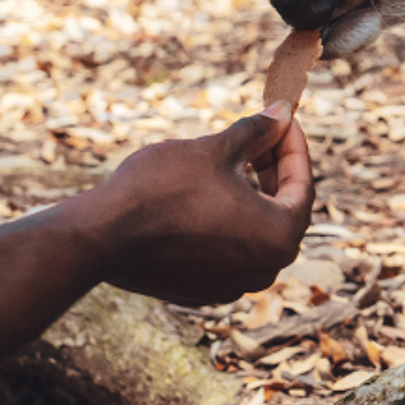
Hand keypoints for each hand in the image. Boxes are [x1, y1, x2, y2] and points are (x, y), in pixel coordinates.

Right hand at [83, 103, 314, 305]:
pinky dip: (227, 220)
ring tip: (233, 159)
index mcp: (280, 237)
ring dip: (250, 194)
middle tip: (261, 134)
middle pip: (282, 209)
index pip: (302, 185)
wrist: (102, 236)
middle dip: (273, 168)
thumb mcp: (216, 150)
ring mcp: (234, 285)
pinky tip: (208, 193)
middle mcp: (265, 269)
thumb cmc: (163, 189)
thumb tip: (282, 113)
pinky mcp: (204, 290)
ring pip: (255, 230)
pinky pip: (229, 249)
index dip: (293, 145)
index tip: (282, 119)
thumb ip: (257, 132)